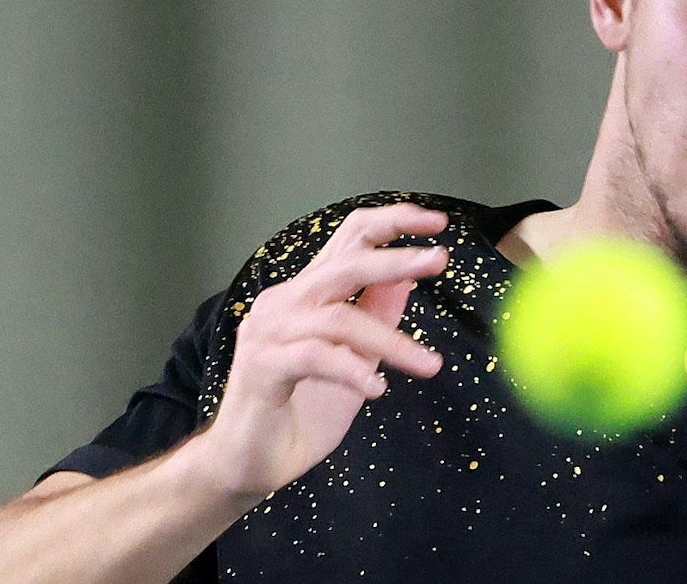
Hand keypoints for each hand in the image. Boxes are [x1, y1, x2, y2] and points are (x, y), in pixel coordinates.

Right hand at [191, 203, 449, 500]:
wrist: (246, 463)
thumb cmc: (299, 412)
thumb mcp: (354, 360)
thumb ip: (374, 318)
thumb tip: (408, 281)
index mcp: (306, 293)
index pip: (349, 239)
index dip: (392, 223)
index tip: (437, 222)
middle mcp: (285, 302)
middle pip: (345, 263)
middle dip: (396, 259)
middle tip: (440, 260)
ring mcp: (269, 332)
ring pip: (340, 317)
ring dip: (391, 342)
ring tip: (429, 365)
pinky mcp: (262, 366)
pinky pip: (316, 356)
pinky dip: (352, 372)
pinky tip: (377, 390)